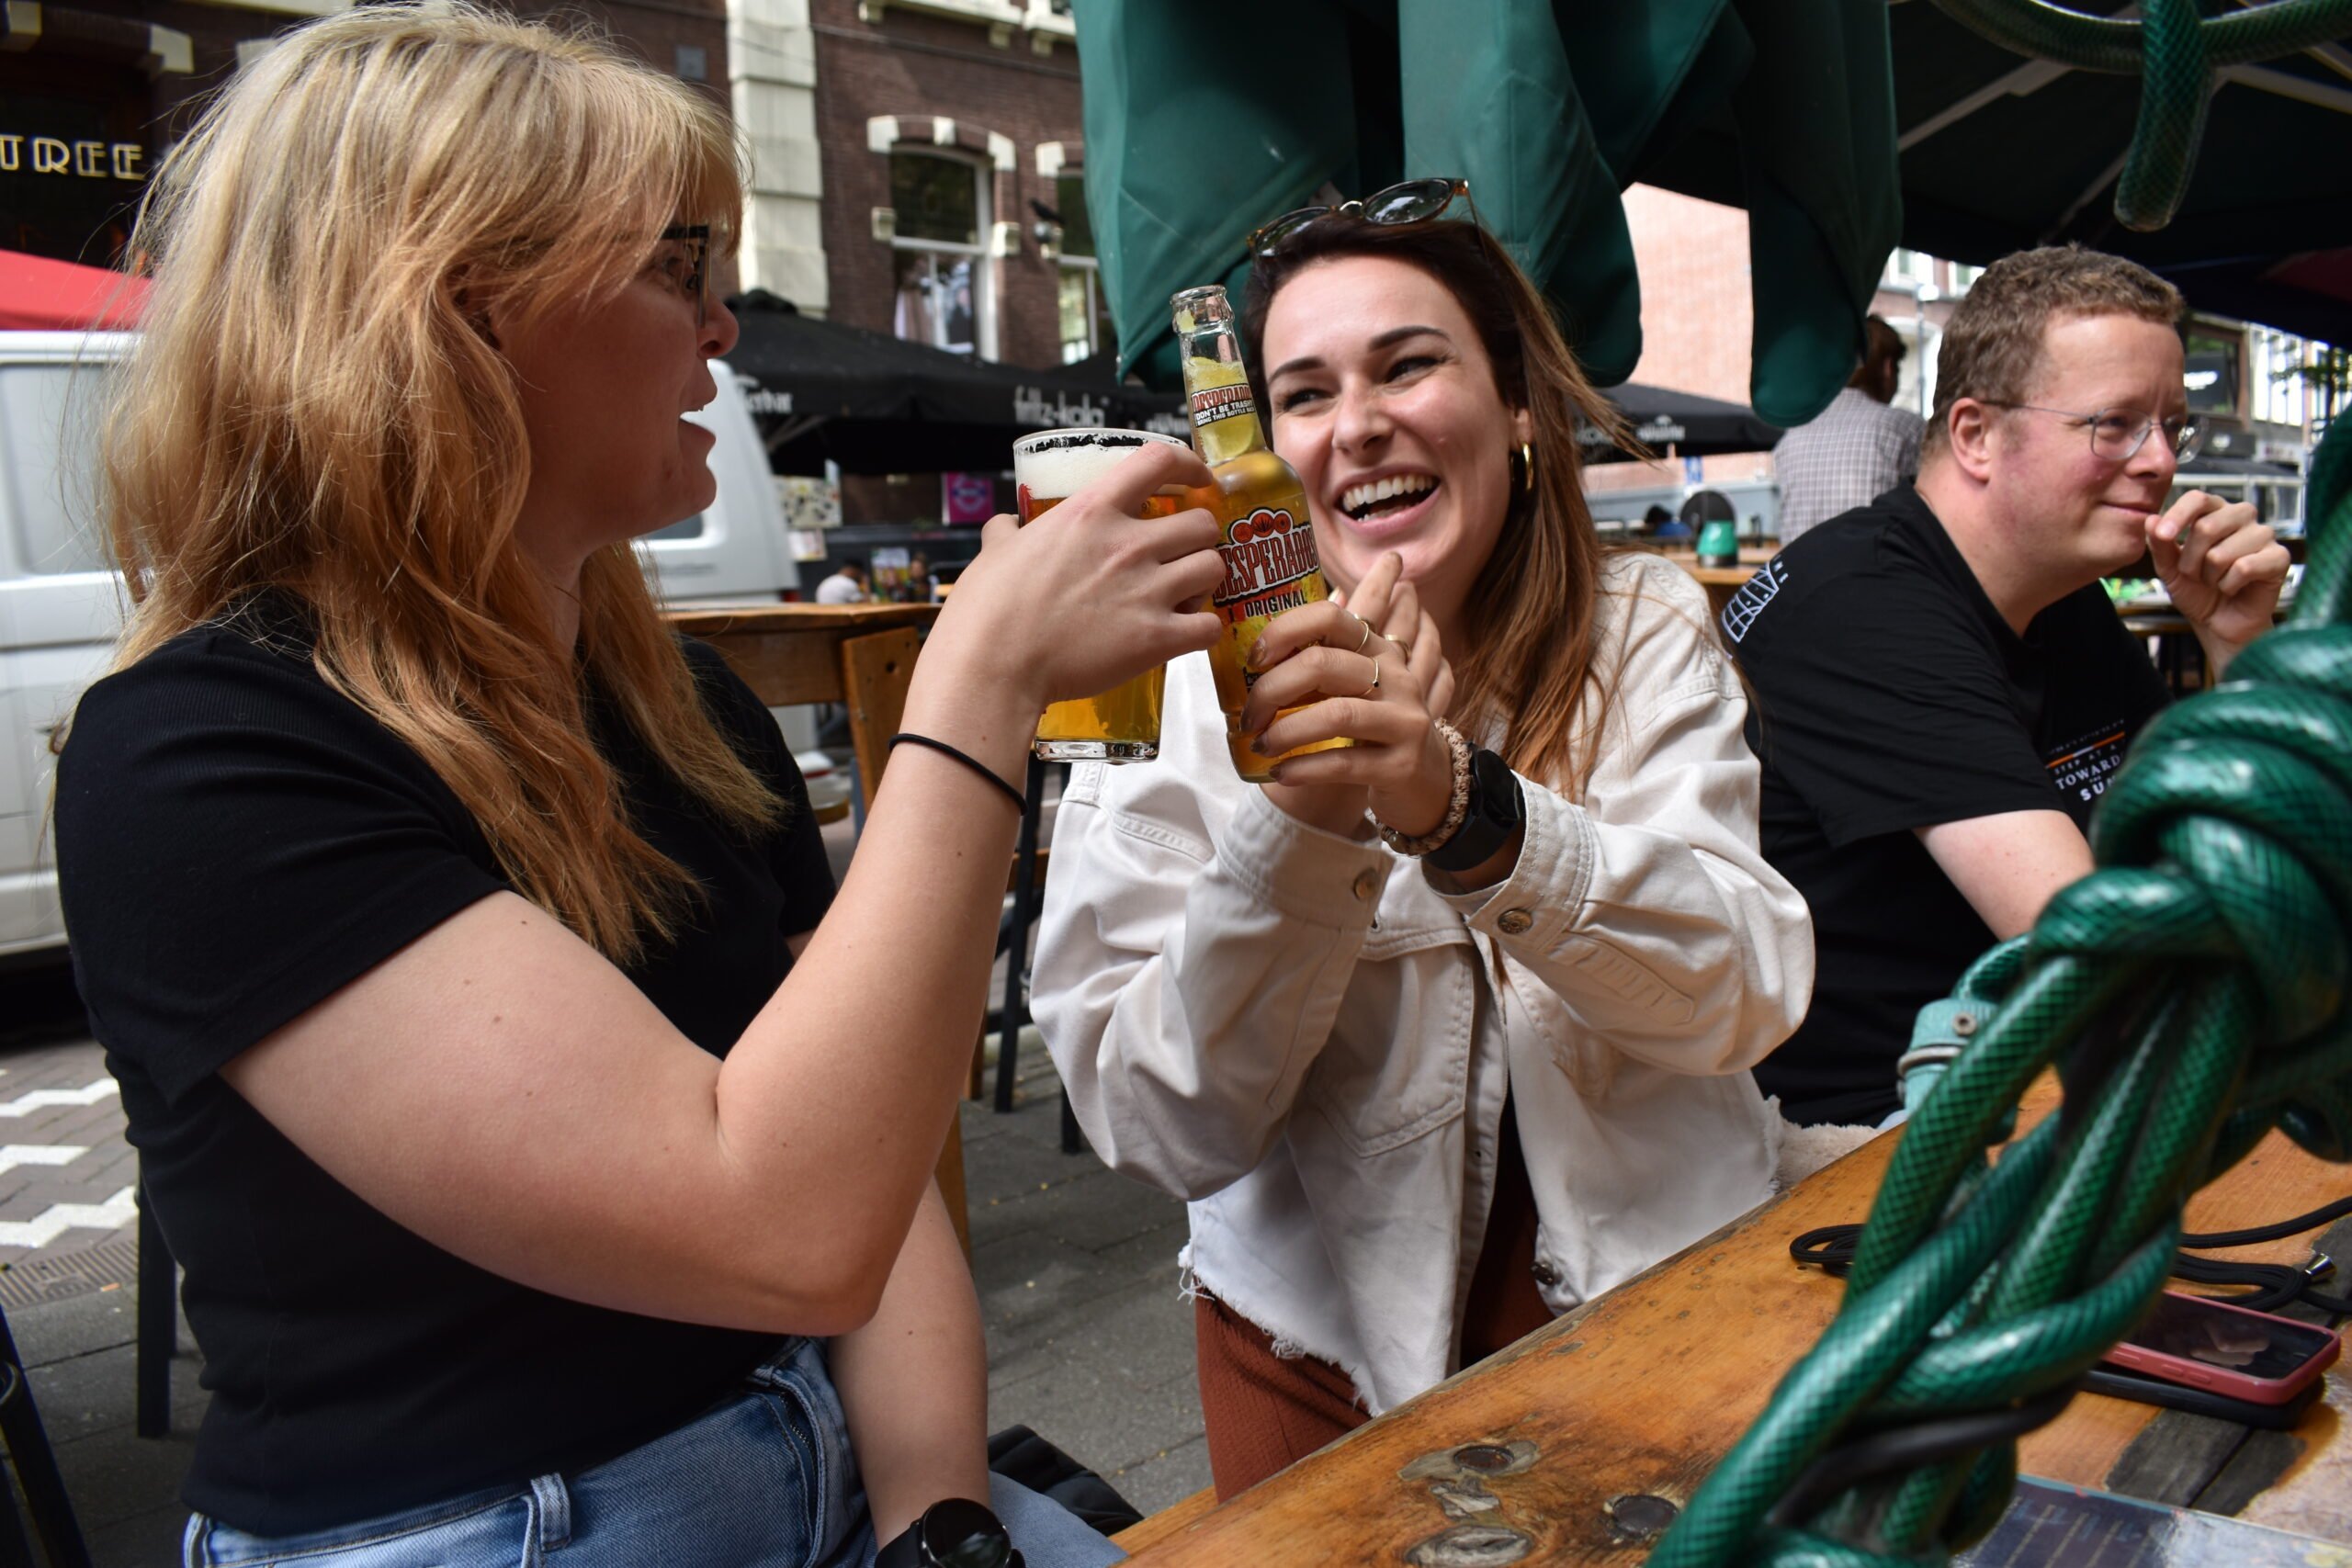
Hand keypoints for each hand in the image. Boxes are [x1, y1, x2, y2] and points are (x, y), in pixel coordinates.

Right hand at [932, 441, 1225, 714]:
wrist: (994, 667)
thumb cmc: (988, 610)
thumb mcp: (995, 551)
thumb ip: (1008, 531)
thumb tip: (1006, 525)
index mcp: (1091, 512)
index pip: (1158, 461)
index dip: (1189, 466)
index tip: (1196, 478)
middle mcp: (1128, 544)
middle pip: (1202, 523)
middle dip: (1198, 539)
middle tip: (1181, 555)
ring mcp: (1148, 591)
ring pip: (1215, 568)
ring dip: (1204, 581)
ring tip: (1184, 595)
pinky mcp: (1157, 638)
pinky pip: (1211, 625)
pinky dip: (1204, 629)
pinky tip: (1185, 634)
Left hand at [1242, 552, 1456, 838]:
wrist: (1429, 781)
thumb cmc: (1377, 727)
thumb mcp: (1361, 684)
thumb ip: (1324, 657)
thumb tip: (1259, 640)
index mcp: (1379, 650)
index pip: (1330, 616)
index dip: (1285, 630)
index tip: (1254, 658)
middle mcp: (1397, 678)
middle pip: (1323, 664)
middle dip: (1271, 690)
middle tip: (1248, 717)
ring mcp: (1403, 721)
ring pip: (1335, 715)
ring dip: (1285, 731)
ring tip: (1261, 745)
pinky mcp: (1401, 765)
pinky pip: (1344, 762)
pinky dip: (1304, 768)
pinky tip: (1281, 773)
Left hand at [2148, 490, 2288, 668]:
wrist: (2219, 623)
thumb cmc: (2197, 591)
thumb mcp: (2170, 568)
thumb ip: (2159, 544)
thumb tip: (2151, 519)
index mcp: (2215, 511)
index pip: (2198, 498)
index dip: (2178, 515)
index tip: (2163, 535)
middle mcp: (2242, 517)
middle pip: (2206, 527)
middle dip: (2191, 561)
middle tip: (2197, 574)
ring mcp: (2264, 535)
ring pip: (2221, 553)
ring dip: (2210, 577)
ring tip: (2217, 581)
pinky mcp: (2279, 557)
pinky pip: (2243, 568)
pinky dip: (2229, 585)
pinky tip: (2234, 588)